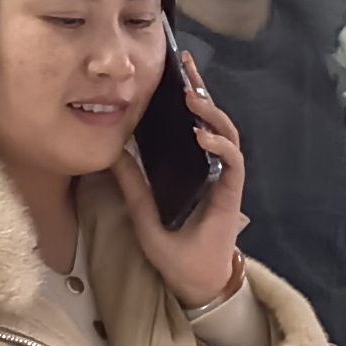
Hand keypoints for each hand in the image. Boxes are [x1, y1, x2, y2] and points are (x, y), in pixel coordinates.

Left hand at [110, 50, 248, 307]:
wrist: (191, 280)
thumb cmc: (172, 248)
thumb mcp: (141, 209)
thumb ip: (131, 181)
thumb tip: (112, 150)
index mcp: (191, 165)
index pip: (192, 121)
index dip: (187, 93)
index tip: (175, 68)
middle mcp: (210, 165)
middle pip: (212, 118)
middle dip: (201, 89)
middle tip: (186, 66)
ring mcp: (224, 177)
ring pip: (227, 132)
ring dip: (211, 112)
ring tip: (192, 98)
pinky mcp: (232, 191)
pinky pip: (233, 160)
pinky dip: (220, 144)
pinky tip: (202, 135)